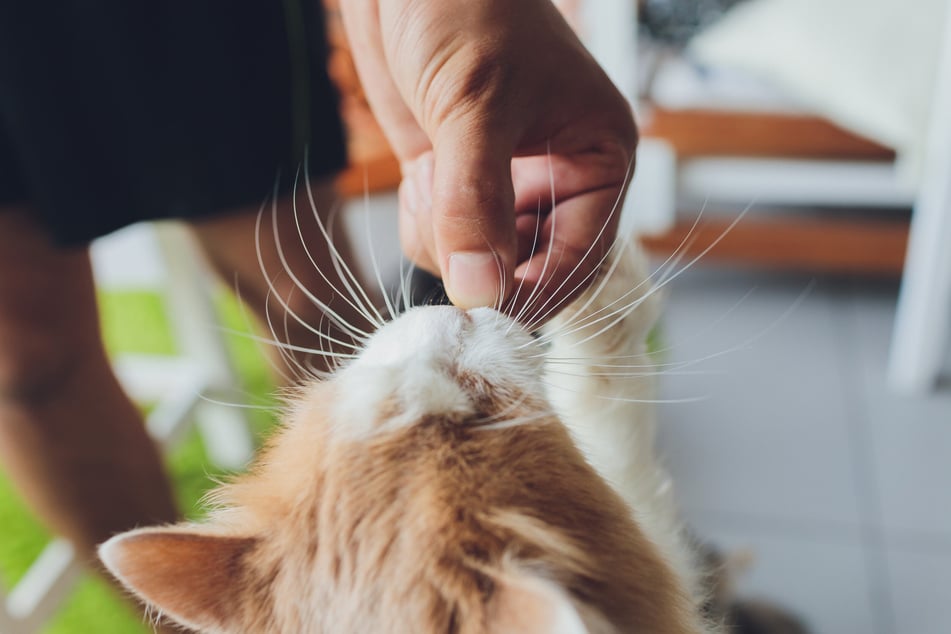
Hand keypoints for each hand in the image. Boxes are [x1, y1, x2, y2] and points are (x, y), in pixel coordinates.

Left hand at [340, 0, 636, 322]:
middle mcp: (556, 177)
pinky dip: (424, 221)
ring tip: (435, 176)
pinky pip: (444, 235)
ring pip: (482, 259)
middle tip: (451, 247)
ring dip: (449, 238)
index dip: (538, 291)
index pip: (581, 256)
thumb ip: (478, 200)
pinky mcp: (454, 178)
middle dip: (487, 266)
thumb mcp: (477, 104)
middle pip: (532, 267)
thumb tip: (480, 289)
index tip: (488, 312)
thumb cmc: (465, 5)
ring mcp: (502, 181)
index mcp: (598, 156)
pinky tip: (419, 172)